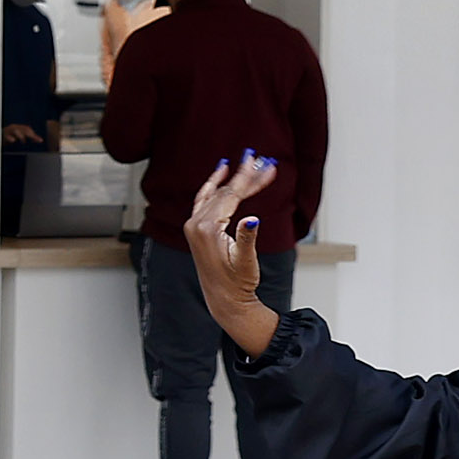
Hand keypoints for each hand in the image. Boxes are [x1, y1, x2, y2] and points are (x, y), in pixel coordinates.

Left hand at [184, 158, 282, 357]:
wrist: (224, 299)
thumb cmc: (237, 283)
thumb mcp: (246, 261)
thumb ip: (247, 238)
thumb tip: (253, 219)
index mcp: (206, 228)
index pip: (230, 196)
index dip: (249, 179)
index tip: (264, 165)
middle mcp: (196, 224)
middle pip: (225, 192)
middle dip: (246, 176)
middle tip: (261, 159)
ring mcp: (194, 225)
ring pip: (216, 194)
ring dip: (232, 179)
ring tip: (245, 160)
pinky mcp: (196, 229)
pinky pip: (204, 199)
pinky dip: (213, 186)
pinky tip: (221, 173)